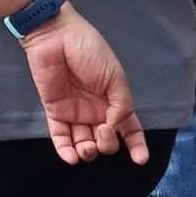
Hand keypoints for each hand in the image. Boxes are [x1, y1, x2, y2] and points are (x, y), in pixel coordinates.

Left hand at [21, 4, 146, 165]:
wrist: (56, 38)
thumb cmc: (89, 50)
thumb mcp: (115, 76)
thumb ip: (121, 105)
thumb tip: (116, 128)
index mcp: (115, 101)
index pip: (129, 128)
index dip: (136, 145)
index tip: (140, 159)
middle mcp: (96, 111)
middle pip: (106, 141)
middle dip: (107, 143)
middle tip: (103, 129)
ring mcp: (75, 113)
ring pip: (84, 144)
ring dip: (88, 152)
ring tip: (87, 146)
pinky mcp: (55, 112)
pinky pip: (61, 137)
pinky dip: (66, 151)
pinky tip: (72, 157)